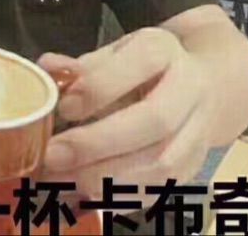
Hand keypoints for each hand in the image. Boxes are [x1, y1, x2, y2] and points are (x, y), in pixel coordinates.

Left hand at [39, 28, 215, 203]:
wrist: (200, 85)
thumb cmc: (141, 68)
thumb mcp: (113, 53)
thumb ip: (80, 66)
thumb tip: (47, 68)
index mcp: (162, 50)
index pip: (140, 63)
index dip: (100, 88)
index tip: (64, 107)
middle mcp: (190, 89)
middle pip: (155, 120)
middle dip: (99, 143)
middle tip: (53, 155)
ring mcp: (198, 130)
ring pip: (163, 162)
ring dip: (108, 177)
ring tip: (62, 180)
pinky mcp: (194, 166)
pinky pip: (163, 189)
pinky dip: (122, 196)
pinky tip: (85, 195)